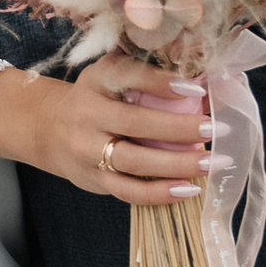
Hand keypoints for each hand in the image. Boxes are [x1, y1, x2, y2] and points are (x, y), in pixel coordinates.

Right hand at [0, 57, 213, 202]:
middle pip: (135, 124)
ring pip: (134, 162)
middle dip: (180, 128)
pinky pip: (129, 191)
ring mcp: (88, 152)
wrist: (47, 129)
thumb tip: (200, 79)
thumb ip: (145, 73)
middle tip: (218, 129)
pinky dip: (160, 193)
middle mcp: (87, 116)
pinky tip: (189, 189)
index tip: (197, 91)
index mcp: (95, 82)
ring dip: (176, 165)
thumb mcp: (109, 74)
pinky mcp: (94, 180)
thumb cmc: (94, 97)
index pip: (127, 77)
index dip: (161, 83)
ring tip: (211, 164)